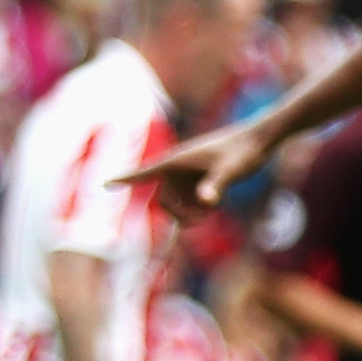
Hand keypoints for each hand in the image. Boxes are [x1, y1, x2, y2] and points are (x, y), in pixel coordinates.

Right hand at [123, 119, 280, 215]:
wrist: (258, 141)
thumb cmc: (243, 152)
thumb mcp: (231, 171)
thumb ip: (217, 186)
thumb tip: (205, 201)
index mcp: (176, 161)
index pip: (143, 173)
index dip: (123, 180)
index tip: (103, 184)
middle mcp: (177, 169)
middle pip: (164, 202)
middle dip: (178, 214)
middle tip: (200, 219)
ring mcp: (187, 175)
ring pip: (178, 204)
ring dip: (190, 213)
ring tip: (211, 210)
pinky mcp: (197, 180)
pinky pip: (189, 201)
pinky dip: (198, 208)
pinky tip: (214, 204)